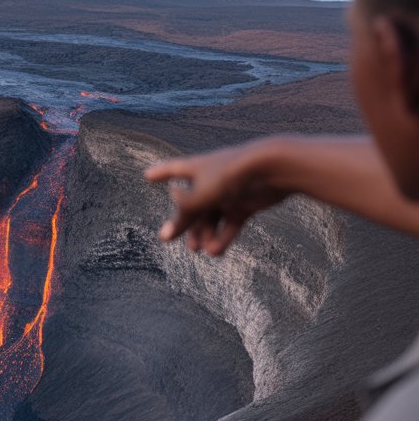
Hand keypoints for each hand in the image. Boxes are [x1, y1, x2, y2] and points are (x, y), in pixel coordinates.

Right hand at [144, 142, 289, 255]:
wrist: (272, 169)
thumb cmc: (230, 176)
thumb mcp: (200, 197)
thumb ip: (182, 218)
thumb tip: (164, 236)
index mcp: (197, 168)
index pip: (173, 169)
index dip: (160, 173)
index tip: (148, 175)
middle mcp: (211, 179)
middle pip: (192, 204)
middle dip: (185, 223)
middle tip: (176, 241)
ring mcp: (229, 191)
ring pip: (211, 217)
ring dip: (205, 235)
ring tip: (204, 250)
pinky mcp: (246, 203)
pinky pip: (230, 223)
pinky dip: (224, 238)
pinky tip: (217, 252)